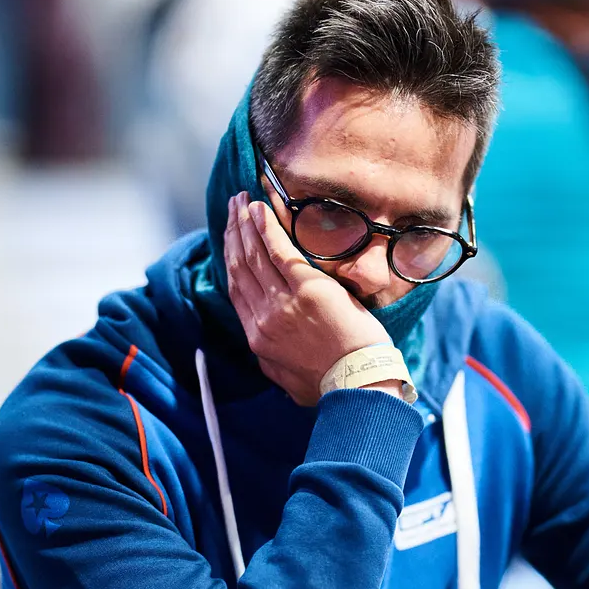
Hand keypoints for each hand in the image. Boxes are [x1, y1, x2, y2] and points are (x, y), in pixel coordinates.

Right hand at [223, 193, 392, 404]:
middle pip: (240, 267)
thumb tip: (266, 347)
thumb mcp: (289, 381)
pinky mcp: (308, 289)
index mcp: (258, 339)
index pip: (236, 290)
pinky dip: (267, 228)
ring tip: (242, 201)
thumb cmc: (331, 386)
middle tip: (233, 209)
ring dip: (246, 224)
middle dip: (234, 234)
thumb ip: (273, 360)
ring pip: (254, 256)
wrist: (358, 387)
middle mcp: (264, 318)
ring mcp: (283, 303)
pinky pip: (279, 251)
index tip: (230, 239)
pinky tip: (260, 209)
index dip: (230, 259)